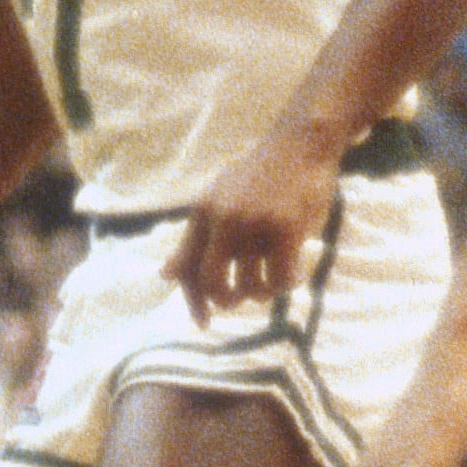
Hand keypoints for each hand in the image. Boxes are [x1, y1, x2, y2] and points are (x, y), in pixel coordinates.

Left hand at [162, 127, 341, 324]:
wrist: (300, 144)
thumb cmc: (261, 175)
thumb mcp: (219, 199)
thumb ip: (194, 238)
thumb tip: (165, 275)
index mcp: (204, 212)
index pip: (187, 266)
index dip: (192, 300)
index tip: (202, 322)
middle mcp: (224, 219)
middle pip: (212, 281)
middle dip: (225, 300)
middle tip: (240, 299)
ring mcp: (255, 225)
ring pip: (250, 286)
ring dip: (262, 293)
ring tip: (271, 281)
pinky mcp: (286, 230)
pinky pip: (281, 279)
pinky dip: (286, 284)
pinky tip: (293, 273)